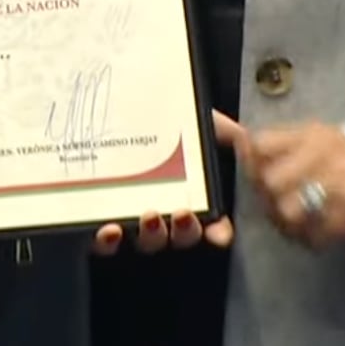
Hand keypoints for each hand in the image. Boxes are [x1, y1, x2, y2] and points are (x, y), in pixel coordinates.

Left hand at [91, 111, 242, 255]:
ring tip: (148, 217)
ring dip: (151, 236)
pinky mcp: (99, 218)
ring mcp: (132, 218)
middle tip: (182, 215)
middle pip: (180, 236)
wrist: (118, 102)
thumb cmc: (160, 117)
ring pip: (146, 242)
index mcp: (191, 194)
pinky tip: (110, 230)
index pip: (212, 225)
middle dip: (185, 232)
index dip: (218, 233)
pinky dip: (108, 242)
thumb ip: (221, 130)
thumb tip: (245, 139)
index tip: (219, 233)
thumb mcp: (195, 119)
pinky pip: (103, 244)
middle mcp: (164, 211)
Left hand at [240, 120, 344, 257]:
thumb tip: (238, 143)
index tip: (252, 177)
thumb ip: (278, 145)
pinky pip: (316, 234)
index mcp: (311, 133)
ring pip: (288, 210)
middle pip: (270, 180)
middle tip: (275, 207)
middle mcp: (326, 152)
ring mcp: (343, 181)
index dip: (249, 164)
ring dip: (287, 223)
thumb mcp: (315, 144)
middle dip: (266, 198)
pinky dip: (311, 239)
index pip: (260, 144)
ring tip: (296, 224)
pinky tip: (317, 234)